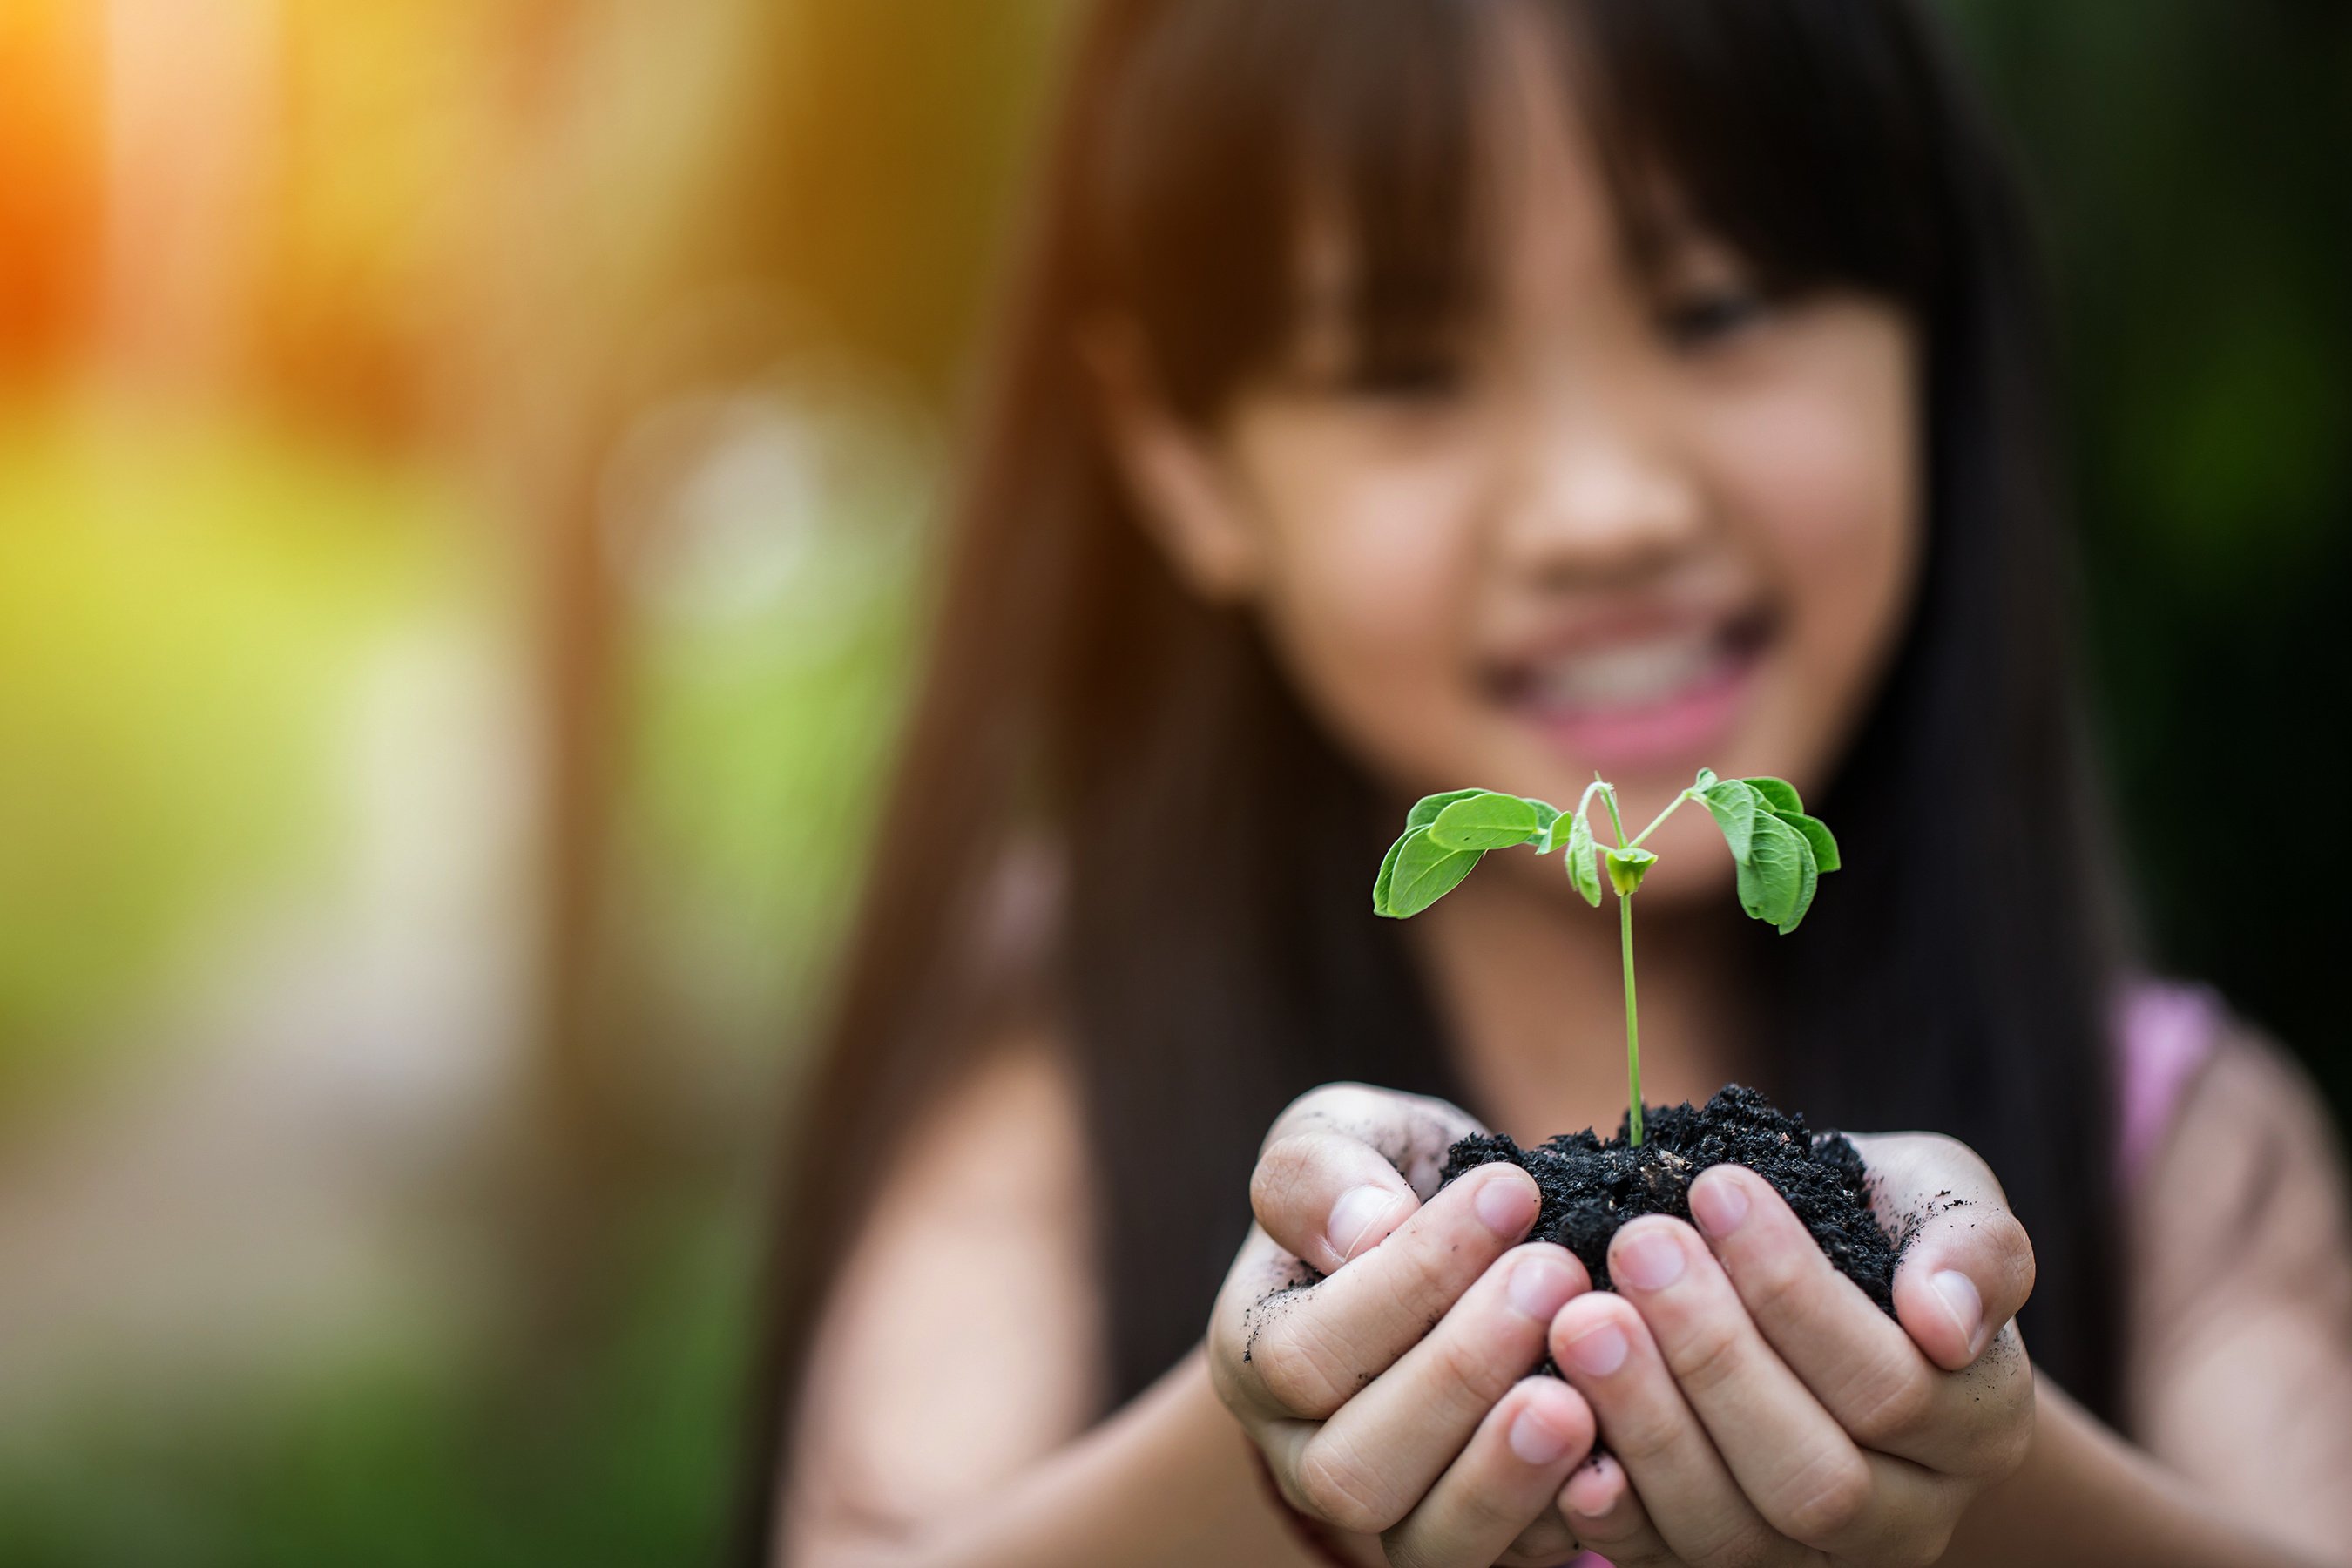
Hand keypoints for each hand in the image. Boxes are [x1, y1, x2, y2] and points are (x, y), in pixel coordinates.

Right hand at [1208, 1082, 1601, 1566]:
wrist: (1467, 1244)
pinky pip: (1515, 1563)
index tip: (1510, 1191)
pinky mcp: (1481, 1543)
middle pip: (1353, 1469)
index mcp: (1254, 1354)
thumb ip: (1323, 1167)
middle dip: (1460, 1374)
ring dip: (1507, 1468)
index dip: (1409, 1279)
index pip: (1307, 1354)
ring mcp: (1393, 1515)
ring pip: (1428, 1542)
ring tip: (1579, 1389)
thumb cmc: (1389, 1181)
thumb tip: (1364, 1230)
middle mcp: (1305, 1455)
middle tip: (1556, 1276)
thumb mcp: (1344, 1133)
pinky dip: (1569, 1513)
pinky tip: (1618, 1447)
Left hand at [1543, 1132, 2037, 1565]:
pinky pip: (1656, 1557)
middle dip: (1713, 1357)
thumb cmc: (1876, 1222)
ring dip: (1645, 1421)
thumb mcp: (1943, 1196)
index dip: (1796, 1293)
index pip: (1891, 1387)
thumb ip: (1974, 1245)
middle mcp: (1904, 1518)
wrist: (1812, 1273)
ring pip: (1729, 1531)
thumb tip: (1947, 1321)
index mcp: (1976, 1428)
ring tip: (1579, 1314)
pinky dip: (1602, 1498)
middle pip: (1811, 1478)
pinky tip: (1548, 1413)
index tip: (1715, 1186)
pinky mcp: (1713, 1564)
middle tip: (1634, 1246)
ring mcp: (1804, 1558)